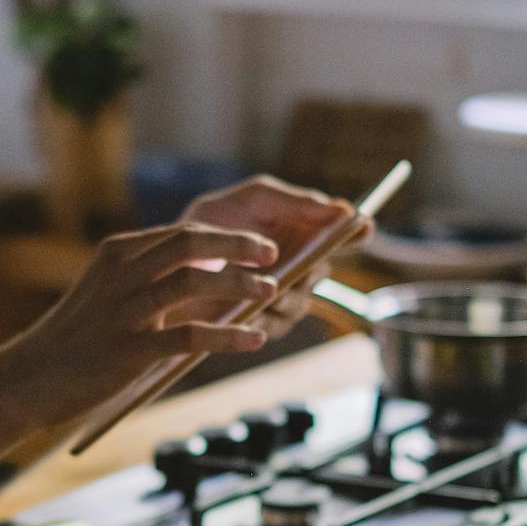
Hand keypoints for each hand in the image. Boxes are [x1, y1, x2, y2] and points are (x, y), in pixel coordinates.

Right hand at [0, 221, 282, 429]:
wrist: (28, 379)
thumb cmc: (73, 339)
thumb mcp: (104, 293)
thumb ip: (143, 278)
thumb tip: (200, 274)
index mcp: (116, 253)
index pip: (181, 232)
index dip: (225, 236)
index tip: (257, 244)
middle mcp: (121, 273)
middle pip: (191, 244)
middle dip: (238, 246)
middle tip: (272, 255)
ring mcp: (124, 311)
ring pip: (193, 281)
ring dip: (240, 284)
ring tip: (273, 292)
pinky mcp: (129, 350)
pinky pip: (190, 335)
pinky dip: (228, 335)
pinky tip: (254, 338)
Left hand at [180, 175, 371, 339]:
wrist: (166, 256)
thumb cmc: (213, 221)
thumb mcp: (254, 199)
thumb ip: (296, 201)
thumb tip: (342, 209)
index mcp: (302, 232)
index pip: (343, 235)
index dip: (356, 232)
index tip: (360, 227)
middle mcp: (298, 266)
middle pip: (322, 271)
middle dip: (312, 268)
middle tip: (302, 264)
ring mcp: (280, 296)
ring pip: (300, 302)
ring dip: (286, 296)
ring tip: (267, 290)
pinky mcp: (259, 323)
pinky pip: (274, 326)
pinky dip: (264, 318)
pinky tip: (249, 312)